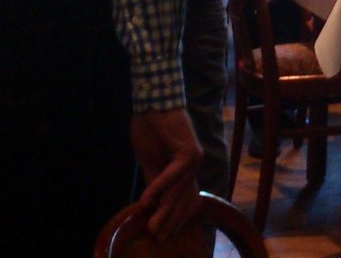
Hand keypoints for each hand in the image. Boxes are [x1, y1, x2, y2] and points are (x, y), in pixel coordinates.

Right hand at [129, 107, 203, 238]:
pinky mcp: (188, 151)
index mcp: (186, 168)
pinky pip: (172, 175)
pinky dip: (159, 187)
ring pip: (178, 191)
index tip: (163, 235)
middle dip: (169, 221)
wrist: (152, 102)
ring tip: (152, 228)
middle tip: (157, 238)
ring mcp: (194, 159)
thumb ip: (155, 181)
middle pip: (183, 200)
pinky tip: (146, 200)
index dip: (174, 218)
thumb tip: (151, 204)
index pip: (183, 200)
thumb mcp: (150, 160)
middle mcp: (194, 165)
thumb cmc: (150, 128)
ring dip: (163, 210)